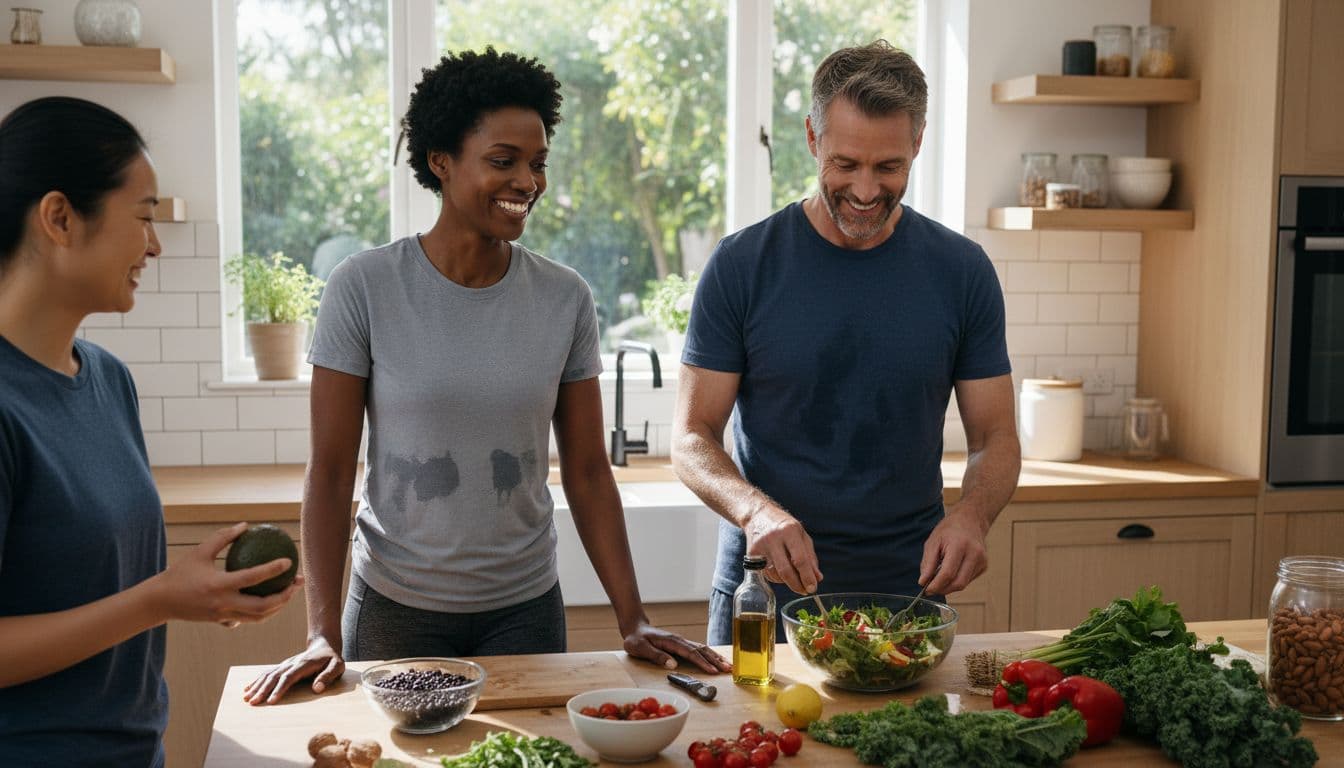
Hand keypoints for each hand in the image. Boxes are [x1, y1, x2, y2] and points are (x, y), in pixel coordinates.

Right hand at [152, 522, 301, 625]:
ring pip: (259, 617)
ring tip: (290, 591)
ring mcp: (223, 616)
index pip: (252, 578)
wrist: (160, 602)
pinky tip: (272, 599)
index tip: (289, 561)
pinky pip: (248, 619)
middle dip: (285, 596)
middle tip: (298, 582)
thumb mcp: (200, 551)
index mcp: (218, 585)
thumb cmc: (180, 573)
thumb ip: (223, 538)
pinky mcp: (222, 622)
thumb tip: (245, 526)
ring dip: (279, 606)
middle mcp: (223, 604)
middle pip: (263, 606)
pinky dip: (263, 612)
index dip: (273, 569)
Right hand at [242, 635, 344, 704]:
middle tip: (253, 702)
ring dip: (257, 686)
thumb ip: (328, 676)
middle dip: (263, 690)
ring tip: (246, 698)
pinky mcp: (282, 666)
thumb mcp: (337, 666)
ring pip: (268, 674)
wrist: (324, 645)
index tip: (271, 701)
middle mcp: (291, 663)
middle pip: (274, 677)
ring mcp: (285, 664)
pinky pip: (267, 673)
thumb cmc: (332, 659)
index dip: (279, 689)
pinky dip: (257, 680)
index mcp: (304, 664)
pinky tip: (248, 688)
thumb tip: (316, 689)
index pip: (289, 677)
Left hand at [622, 622, 732, 674]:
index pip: (691, 653)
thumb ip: (656, 656)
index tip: (713, 671)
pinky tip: (717, 660)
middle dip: (716, 660)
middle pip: (702, 650)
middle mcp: (680, 640)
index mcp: (672, 642)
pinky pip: (699, 649)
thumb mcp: (641, 648)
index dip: (703, 663)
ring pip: (703, 649)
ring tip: (728, 666)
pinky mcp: (682, 645)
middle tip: (729, 669)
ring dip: (716, 657)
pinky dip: (710, 655)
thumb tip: (673, 665)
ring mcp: (682, 642)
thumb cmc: (636, 639)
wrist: (635, 628)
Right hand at [742, 504, 821, 594]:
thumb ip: (810, 557)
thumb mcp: (801, 536)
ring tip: (794, 577)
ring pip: (775, 575)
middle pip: (785, 571)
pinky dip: (777, 578)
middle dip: (797, 585)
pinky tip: (782, 572)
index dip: (807, 576)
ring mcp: (760, 547)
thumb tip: (817, 578)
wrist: (758, 515)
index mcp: (789, 531)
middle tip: (805, 591)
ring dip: (787, 582)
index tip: (813, 588)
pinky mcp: (751, 555)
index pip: (799, 560)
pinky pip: (767, 574)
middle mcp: (773, 539)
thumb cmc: (784, 526)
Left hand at [919, 505, 989, 594]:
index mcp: (959, 545)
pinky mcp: (984, 566)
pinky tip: (952, 571)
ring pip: (964, 584)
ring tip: (939, 577)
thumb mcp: (933, 542)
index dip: (936, 585)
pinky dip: (957, 580)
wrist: (970, 520)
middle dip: (943, 589)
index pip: (948, 573)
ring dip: (949, 586)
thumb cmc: (949, 530)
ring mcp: (982, 561)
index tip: (926, 590)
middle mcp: (974, 554)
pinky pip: (968, 580)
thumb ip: (927, 563)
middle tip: (931, 589)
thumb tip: (923, 582)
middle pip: (958, 583)